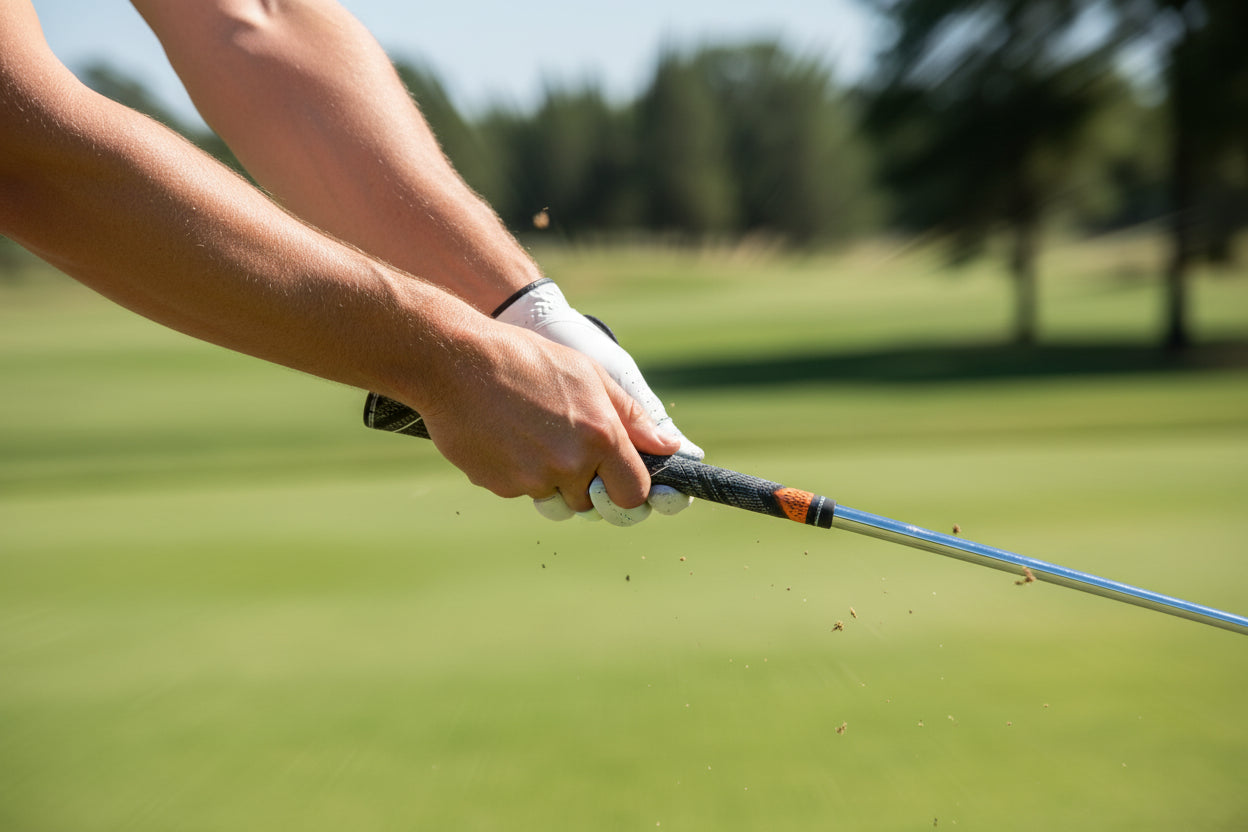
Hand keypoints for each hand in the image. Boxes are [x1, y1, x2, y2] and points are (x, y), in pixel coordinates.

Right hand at [493, 279, 703, 525]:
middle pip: (592, 502)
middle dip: (584, 483)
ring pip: (554, 498)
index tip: (616, 478)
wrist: (455, 362)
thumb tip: (670, 446)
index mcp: (601, 437)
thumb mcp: (589, 375)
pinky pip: (520, 491)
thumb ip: (632, 417)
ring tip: (530, 432)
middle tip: (563, 443)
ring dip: (549, 478)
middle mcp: (571, 464)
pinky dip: (516, 471)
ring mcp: (533, 479)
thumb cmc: (528, 359)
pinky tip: (504, 435)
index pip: (634, 494)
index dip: (627, 489)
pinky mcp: (500, 486)